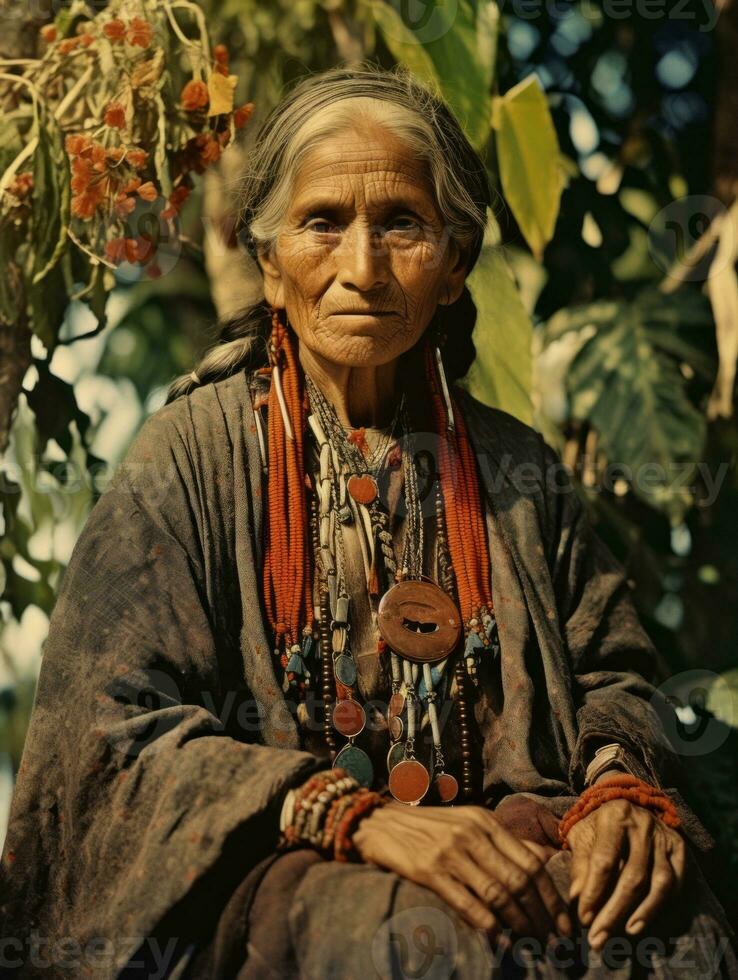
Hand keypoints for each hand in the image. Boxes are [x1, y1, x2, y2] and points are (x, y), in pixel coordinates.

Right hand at [352, 802, 571, 941]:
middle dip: (542, 916)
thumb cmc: (427, 827)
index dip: (552, 897)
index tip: (564, 924)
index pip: (531, 861)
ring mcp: (451, 851)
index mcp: (485, 822)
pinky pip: (467, 902)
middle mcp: (472, 834)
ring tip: (532, 945)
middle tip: (553, 943)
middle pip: (520, 880)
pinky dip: (488, 925)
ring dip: (520, 924)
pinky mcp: (429, 870)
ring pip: (499, 893)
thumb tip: (543, 861)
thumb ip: (500, 841)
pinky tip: (500, 940)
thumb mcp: (467, 823)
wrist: (377, 823)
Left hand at [568, 799, 685, 949]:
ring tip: (628, 932)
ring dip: (645, 913)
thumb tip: (576, 900)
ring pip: (660, 882)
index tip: (584, 918)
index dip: (594, 892)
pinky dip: (665, 906)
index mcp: (614, 816)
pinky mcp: (680, 850)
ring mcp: (665, 838)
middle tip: (600, 937)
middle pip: (633, 876)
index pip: (604, 861)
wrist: (627, 803)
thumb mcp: (582, 835)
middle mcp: (643, 825)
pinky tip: (649, 922)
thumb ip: (579, 865)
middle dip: (615, 911)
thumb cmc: (599, 825)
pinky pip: (678, 884)